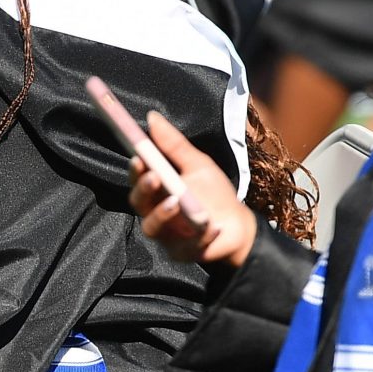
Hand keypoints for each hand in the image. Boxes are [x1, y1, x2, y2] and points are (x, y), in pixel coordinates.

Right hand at [129, 110, 257, 267]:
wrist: (237, 226)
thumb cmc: (213, 194)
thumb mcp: (198, 164)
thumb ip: (175, 145)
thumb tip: (152, 117)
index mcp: (156, 191)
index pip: (138, 179)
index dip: (135, 170)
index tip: (138, 156)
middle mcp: (154, 213)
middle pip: (138, 203)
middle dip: (144, 189)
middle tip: (154, 176)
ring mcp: (167, 235)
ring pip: (153, 227)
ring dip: (163, 214)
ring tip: (177, 201)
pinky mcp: (182, 253)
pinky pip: (187, 246)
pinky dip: (201, 236)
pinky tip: (213, 227)